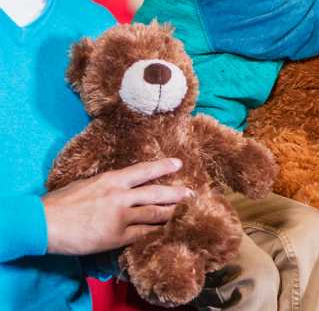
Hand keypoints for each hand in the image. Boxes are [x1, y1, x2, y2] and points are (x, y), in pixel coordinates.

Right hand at [43, 158, 192, 255]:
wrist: (44, 223)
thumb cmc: (61, 203)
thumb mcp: (87, 184)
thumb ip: (107, 185)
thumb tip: (120, 185)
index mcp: (112, 180)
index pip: (144, 170)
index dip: (163, 167)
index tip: (179, 164)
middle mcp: (120, 196)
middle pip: (156, 193)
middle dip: (176, 193)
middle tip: (191, 193)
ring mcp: (120, 217)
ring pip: (154, 214)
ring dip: (170, 214)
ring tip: (182, 213)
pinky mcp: (117, 236)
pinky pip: (143, 234)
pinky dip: (155, 232)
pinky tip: (164, 232)